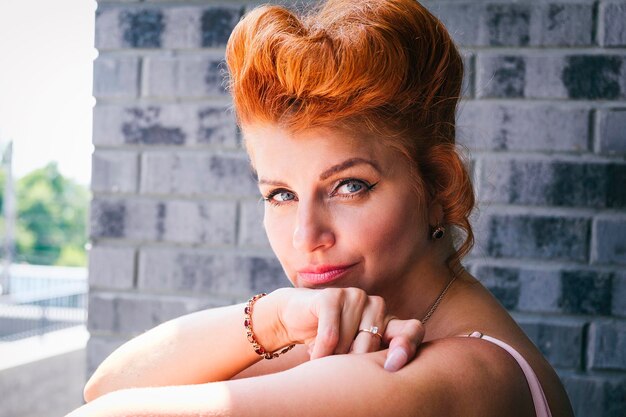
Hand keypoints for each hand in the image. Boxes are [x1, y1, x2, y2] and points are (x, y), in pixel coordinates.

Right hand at [272, 287, 423, 370]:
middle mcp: (377, 305)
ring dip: (332, 357)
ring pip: (349, 341)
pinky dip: (321, 350)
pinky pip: (331, 334)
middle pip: (371, 344)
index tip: (393, 366)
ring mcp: (356, 296)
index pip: (412, 329)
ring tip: (323, 356)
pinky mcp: (332, 296)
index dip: (408, 346)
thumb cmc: (330, 341)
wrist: (295, 318)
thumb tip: (390, 370)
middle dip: (351, 362)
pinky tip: (313, 354)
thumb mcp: (354, 354)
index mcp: (388, 321)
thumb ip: (373, 359)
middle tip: (337, 364)